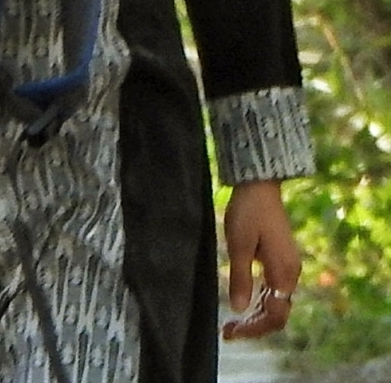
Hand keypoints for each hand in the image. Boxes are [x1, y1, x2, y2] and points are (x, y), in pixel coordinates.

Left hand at [221, 180, 300, 339]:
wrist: (260, 187)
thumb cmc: (248, 212)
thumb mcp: (238, 244)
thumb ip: (240, 277)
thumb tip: (238, 308)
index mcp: (283, 272)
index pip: (275, 315)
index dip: (255, 328)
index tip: (231, 332)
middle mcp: (290, 273)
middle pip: (278, 312)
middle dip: (255, 326)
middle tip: (228, 331)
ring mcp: (288, 267)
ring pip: (276, 302)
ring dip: (257, 315)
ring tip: (233, 322)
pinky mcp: (281, 260)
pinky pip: (274, 290)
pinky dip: (260, 302)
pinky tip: (244, 303)